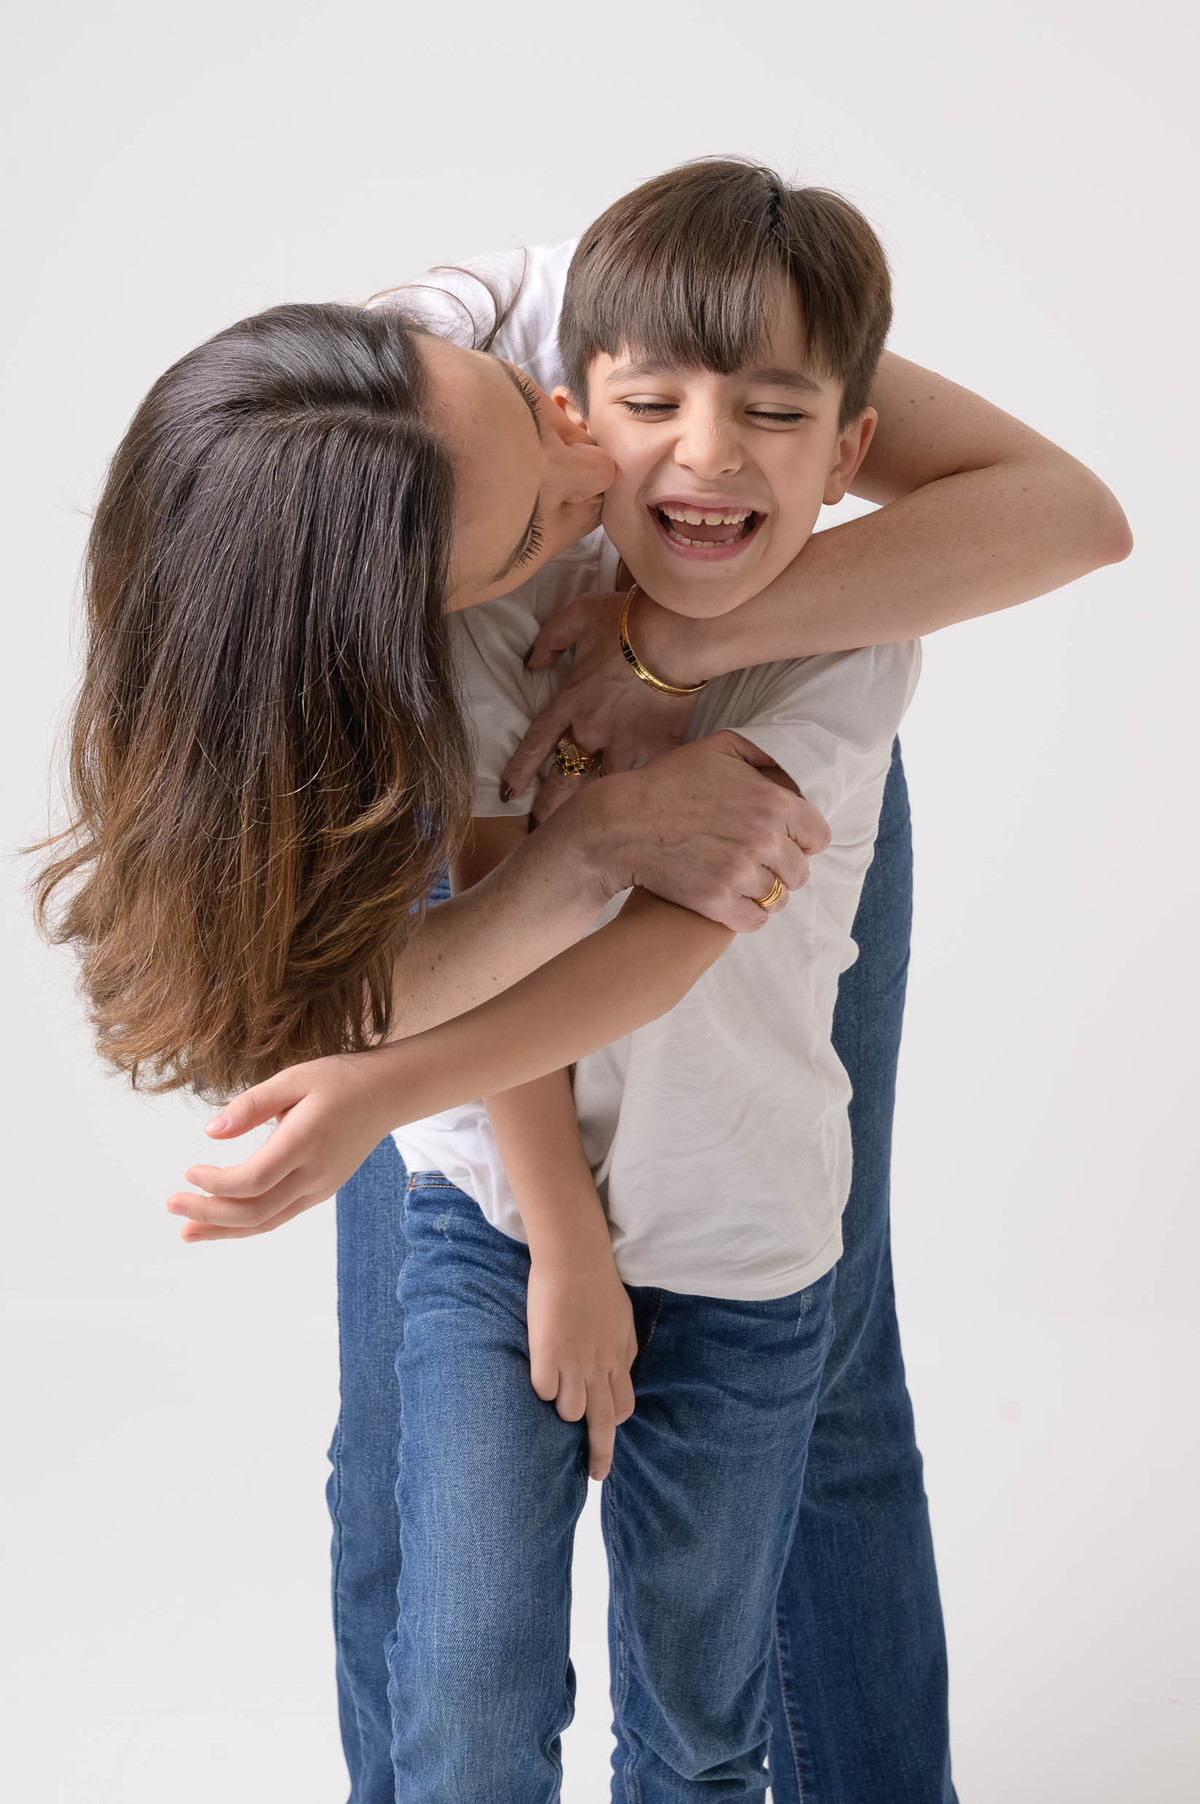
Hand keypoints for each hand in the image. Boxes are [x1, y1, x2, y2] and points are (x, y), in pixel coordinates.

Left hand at [164, 1050, 398, 1240]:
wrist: (385, 1096)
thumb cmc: (337, 1081)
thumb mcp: (292, 1079)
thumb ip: (251, 1105)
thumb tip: (211, 1131)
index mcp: (305, 1142)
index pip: (254, 1180)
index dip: (216, 1184)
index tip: (190, 1171)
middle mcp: (314, 1174)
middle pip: (255, 1211)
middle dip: (209, 1214)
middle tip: (172, 1205)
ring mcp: (319, 1188)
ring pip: (266, 1222)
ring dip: (223, 1230)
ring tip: (187, 1232)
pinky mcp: (320, 1192)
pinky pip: (278, 1217)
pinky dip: (246, 1225)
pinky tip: (222, 1224)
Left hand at [500, 591, 697, 822]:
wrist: (676, 635)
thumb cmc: (626, 622)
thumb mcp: (577, 616)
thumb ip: (549, 639)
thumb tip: (531, 661)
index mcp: (570, 703)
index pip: (536, 744)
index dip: (519, 770)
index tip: (508, 793)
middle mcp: (593, 731)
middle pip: (564, 778)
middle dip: (549, 806)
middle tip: (540, 828)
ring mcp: (627, 743)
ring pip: (603, 787)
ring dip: (591, 808)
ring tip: (584, 832)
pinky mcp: (660, 747)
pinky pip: (649, 776)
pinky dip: (645, 792)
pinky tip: (641, 812)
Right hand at [526, 1255, 637, 1480]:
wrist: (577, 1261)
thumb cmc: (600, 1286)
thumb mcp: (623, 1322)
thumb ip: (622, 1351)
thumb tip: (622, 1370)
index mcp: (619, 1359)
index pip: (622, 1407)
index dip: (613, 1424)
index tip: (605, 1435)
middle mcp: (599, 1368)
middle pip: (602, 1423)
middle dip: (598, 1454)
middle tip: (594, 1475)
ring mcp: (573, 1364)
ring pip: (570, 1411)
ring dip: (563, 1407)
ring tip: (555, 1387)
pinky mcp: (547, 1357)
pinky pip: (543, 1390)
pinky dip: (541, 1387)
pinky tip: (539, 1372)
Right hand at [564, 728, 831, 933]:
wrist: (619, 824)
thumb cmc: (665, 783)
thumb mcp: (715, 749)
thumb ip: (759, 753)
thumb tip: (788, 767)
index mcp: (773, 802)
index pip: (817, 836)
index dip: (800, 840)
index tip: (782, 842)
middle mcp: (764, 839)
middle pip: (799, 872)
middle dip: (780, 869)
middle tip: (754, 863)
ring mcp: (741, 874)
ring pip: (777, 898)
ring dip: (761, 894)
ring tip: (738, 882)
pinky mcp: (718, 903)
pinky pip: (754, 921)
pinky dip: (745, 916)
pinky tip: (730, 902)